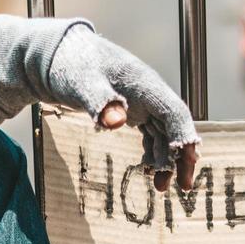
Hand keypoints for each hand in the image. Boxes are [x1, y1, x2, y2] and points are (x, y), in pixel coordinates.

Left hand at [46, 26, 199, 192]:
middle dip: (182, 156)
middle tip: (183, 186)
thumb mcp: (83, 85)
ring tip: (160, 187)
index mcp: (145, 85)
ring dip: (166, 160)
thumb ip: (101, 103)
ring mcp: (142, 101)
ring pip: (165, 133)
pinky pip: (151, 133)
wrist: (57, 56)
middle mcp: (150, 93)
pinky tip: (148, 169)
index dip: (184, 138)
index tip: (187, 164)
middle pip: (176, 126)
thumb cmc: (71, 65)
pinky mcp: (131, 109)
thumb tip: (118, 122)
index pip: (175, 113)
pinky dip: (153, 153)